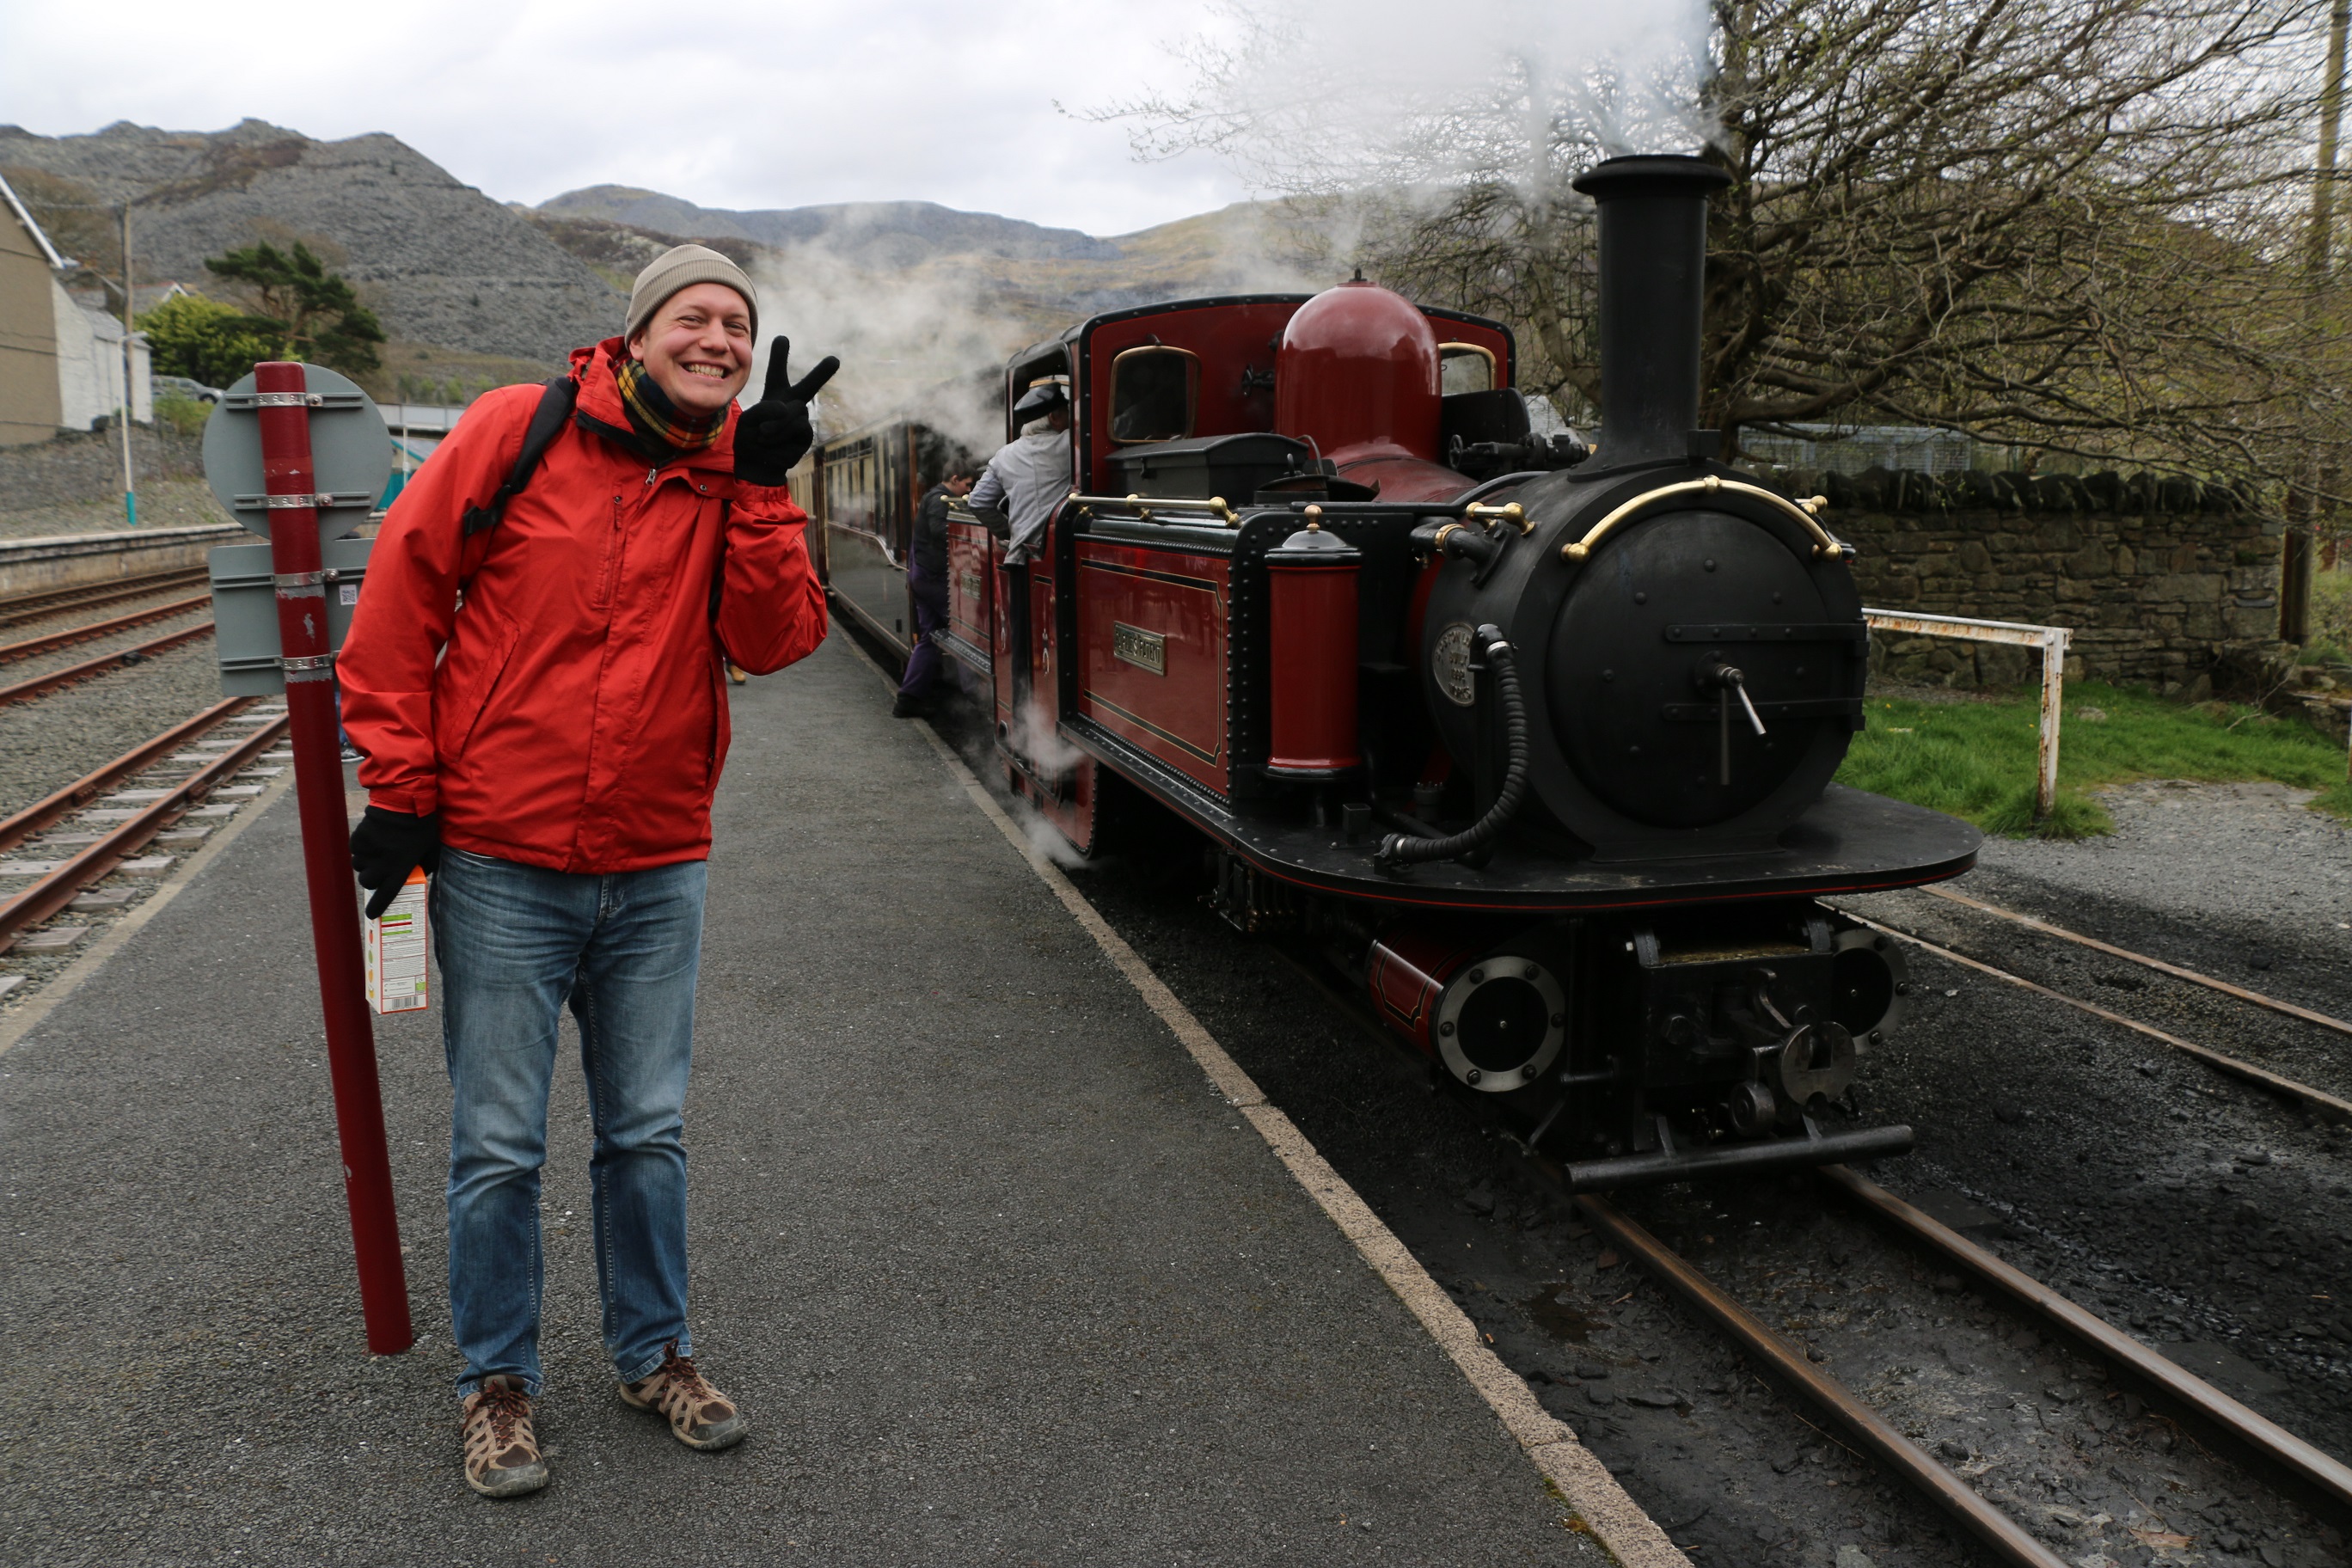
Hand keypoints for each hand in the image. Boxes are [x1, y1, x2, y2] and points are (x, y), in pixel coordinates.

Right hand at [350, 805, 441, 919]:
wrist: (404, 803)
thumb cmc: (421, 828)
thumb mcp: (431, 851)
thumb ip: (426, 867)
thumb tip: (417, 877)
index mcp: (399, 869)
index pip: (386, 894)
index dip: (377, 907)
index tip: (371, 914)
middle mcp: (380, 864)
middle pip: (368, 882)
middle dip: (373, 879)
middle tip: (381, 870)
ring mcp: (367, 853)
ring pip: (360, 867)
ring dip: (367, 863)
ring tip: (380, 850)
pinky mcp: (357, 841)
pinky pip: (356, 851)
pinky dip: (362, 849)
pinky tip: (374, 839)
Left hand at [735, 337, 838, 486]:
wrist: (757, 466)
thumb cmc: (749, 440)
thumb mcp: (748, 419)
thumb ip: (766, 408)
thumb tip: (790, 408)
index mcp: (774, 396)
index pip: (778, 373)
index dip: (780, 356)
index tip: (783, 338)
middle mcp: (790, 405)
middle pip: (809, 386)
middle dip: (822, 373)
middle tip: (835, 360)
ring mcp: (800, 420)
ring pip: (796, 410)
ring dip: (778, 422)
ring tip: (763, 435)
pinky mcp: (805, 434)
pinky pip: (798, 426)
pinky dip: (782, 433)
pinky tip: (772, 441)